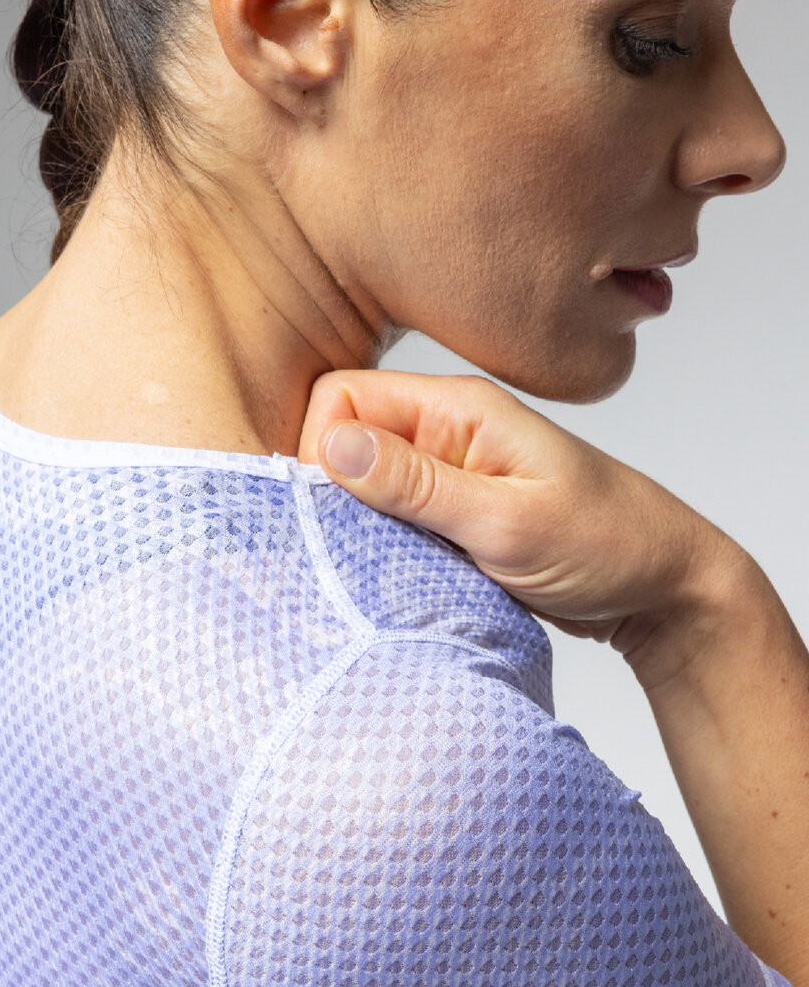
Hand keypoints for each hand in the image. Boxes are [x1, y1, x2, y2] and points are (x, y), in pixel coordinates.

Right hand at [297, 369, 732, 660]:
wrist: (667, 589)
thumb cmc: (610, 545)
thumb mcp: (508, 521)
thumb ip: (417, 485)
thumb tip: (330, 447)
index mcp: (458, 410)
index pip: (342, 397)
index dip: (319, 449)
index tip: (331, 511)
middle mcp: (445, 433)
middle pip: (344, 438)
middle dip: (330, 491)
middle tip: (350, 546)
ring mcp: (447, 475)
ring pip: (363, 485)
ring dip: (358, 525)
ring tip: (378, 567)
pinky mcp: (452, 516)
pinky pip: (391, 520)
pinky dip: (383, 547)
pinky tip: (397, 577)